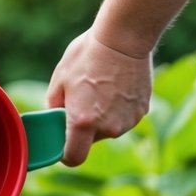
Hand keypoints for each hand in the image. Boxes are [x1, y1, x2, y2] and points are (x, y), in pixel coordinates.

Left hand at [45, 29, 152, 166]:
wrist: (124, 37)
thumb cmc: (88, 55)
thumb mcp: (60, 79)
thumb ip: (54, 107)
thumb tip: (56, 119)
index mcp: (83, 122)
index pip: (73, 158)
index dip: (65, 154)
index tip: (63, 142)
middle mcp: (108, 127)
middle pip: (91, 141)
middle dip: (83, 128)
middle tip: (81, 101)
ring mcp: (127, 121)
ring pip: (109, 129)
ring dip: (102, 118)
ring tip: (101, 89)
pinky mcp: (142, 112)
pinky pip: (124, 118)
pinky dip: (118, 108)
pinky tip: (116, 86)